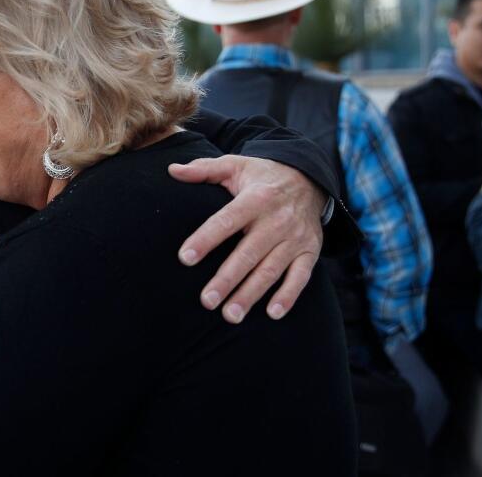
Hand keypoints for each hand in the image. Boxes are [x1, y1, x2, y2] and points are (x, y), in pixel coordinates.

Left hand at [168, 155, 325, 323]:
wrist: (309, 179)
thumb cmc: (261, 176)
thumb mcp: (235, 166)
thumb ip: (203, 169)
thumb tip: (172, 170)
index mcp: (255, 199)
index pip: (226, 221)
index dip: (206, 239)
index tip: (185, 258)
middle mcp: (277, 220)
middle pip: (248, 253)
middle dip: (227, 279)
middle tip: (206, 301)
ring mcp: (295, 238)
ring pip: (271, 270)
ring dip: (251, 294)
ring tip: (230, 315)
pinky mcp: (309, 251)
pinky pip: (301, 276)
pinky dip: (288, 295)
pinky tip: (272, 313)